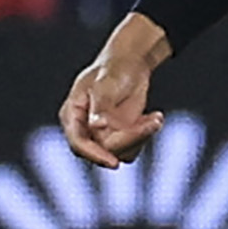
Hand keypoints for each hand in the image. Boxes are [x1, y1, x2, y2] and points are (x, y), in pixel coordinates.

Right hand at [59, 14, 168, 168]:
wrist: (130, 65)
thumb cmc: (113, 69)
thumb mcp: (106, 83)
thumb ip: (101, 105)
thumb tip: (97, 126)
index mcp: (72, 115)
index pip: (78, 143)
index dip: (94, 155)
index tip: (114, 163)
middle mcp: (84, 129)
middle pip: (104, 150)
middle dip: (131, 138)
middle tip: (154, 121)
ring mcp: (101, 136)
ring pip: (121, 153)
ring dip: (142, 136)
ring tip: (155, 117)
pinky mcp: (118, 139)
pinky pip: (133, 150)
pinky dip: (146, 135)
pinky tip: (153, 118)